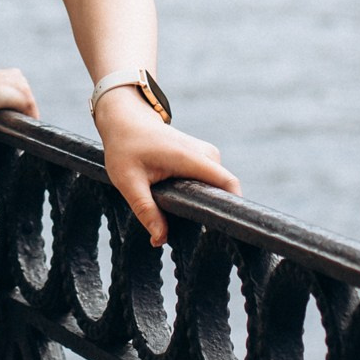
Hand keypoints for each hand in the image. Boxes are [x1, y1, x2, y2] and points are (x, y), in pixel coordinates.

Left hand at [94, 88, 239, 245]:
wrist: (126, 118)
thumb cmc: (125, 146)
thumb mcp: (128, 181)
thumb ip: (145, 210)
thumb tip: (160, 240)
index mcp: (191, 158)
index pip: (228, 184)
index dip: (233, 208)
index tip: (227, 232)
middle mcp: (206, 155)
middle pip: (222, 190)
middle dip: (212, 211)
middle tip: (192, 233)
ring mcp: (206, 155)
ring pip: (216, 187)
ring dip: (204, 203)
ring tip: (182, 217)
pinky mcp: (203, 157)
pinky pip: (211, 181)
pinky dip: (200, 194)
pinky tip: (182, 202)